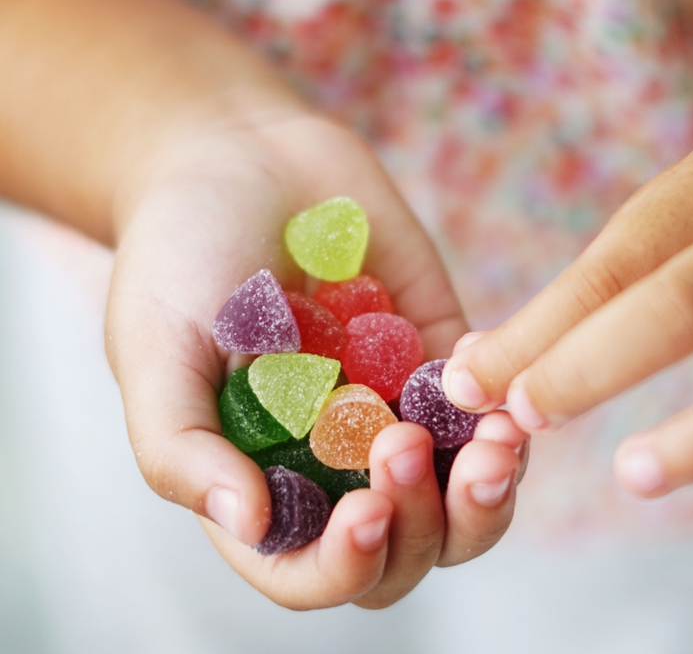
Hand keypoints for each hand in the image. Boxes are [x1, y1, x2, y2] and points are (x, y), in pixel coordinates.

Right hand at [105, 112, 525, 608]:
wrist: (242, 157)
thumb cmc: (179, 253)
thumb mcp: (154, 348)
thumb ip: (183, 447)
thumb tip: (248, 523)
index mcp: (265, 483)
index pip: (310, 570)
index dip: (343, 567)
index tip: (364, 510)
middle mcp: (339, 465)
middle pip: (408, 549)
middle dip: (424, 522)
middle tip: (410, 446)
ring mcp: (400, 413)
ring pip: (467, 497)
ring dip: (490, 486)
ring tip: (494, 436)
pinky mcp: (443, 359)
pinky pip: (493, 410)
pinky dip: (503, 407)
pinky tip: (480, 363)